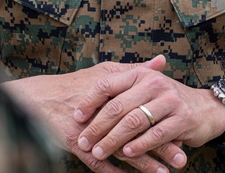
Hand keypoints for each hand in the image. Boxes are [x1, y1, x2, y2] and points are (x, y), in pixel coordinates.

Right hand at [4, 57, 187, 172]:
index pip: (142, 108)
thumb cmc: (74, 86)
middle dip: (160, 146)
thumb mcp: (105, 74)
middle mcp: (100, 110)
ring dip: (143, 163)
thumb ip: (134, 70)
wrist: (39, 100)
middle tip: (181, 158)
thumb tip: (161, 62)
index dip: (164, 121)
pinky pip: (98, 163)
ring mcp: (88, 129)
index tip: (184, 130)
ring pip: (121, 149)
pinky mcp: (76, 144)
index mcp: (111, 91)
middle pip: (136, 130)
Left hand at [73, 55, 224, 164]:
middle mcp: (153, 83)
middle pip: (118, 106)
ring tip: (99, 151)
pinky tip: (126, 154)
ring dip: (114, 140)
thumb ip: (118, 89)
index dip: (89, 101)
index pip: (106, 85)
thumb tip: (82, 95)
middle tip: (83, 141)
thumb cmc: (164, 99)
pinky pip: (155, 135)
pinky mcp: (182, 120)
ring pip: (134, 122)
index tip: (76, 117)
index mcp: (139, 73)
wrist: (205, 109)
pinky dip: (139, 146)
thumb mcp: (143, 87)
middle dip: (98, 127)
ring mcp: (169, 101)